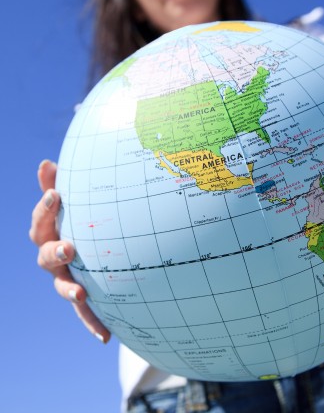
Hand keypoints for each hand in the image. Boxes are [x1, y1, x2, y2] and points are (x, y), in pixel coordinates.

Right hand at [29, 160, 110, 342]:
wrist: (88, 249)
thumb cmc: (77, 219)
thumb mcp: (70, 204)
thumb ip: (55, 186)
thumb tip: (46, 163)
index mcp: (49, 233)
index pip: (41, 221)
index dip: (44, 208)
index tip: (55, 193)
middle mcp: (53, 257)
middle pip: (46, 256)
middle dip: (55, 251)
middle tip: (69, 247)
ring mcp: (66, 278)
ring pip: (62, 286)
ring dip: (70, 289)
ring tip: (81, 291)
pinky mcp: (82, 297)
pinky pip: (86, 312)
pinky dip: (93, 323)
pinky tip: (105, 336)